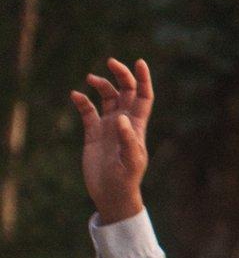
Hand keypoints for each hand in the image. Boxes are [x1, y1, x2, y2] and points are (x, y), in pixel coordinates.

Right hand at [71, 54, 152, 222]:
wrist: (111, 195)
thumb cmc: (126, 180)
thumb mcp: (131, 162)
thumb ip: (128, 140)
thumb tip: (122, 118)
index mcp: (137, 126)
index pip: (144, 97)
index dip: (143, 79)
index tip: (140, 62)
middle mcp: (124, 122)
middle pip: (125, 91)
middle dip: (121, 75)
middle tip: (111, 62)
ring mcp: (108, 127)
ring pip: (106, 97)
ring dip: (101, 85)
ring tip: (90, 79)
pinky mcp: (93, 134)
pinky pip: (87, 112)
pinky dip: (82, 101)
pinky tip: (75, 96)